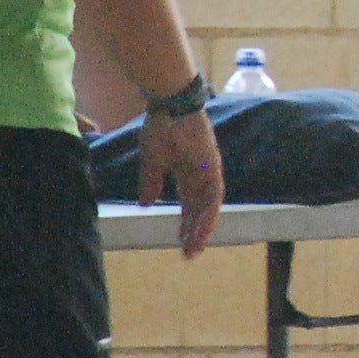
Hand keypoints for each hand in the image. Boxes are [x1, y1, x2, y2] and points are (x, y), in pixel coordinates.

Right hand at [138, 109, 221, 257]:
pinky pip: (213, 196)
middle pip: (200, 208)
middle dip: (194, 231)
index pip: (189, 203)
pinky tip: (200, 230)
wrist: (169, 103)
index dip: (186, 222)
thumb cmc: (160, 126)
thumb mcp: (152, 160)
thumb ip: (151, 183)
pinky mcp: (212, 166)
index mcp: (187, 171)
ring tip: (194, 248)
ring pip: (209, 206)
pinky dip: (208, 214)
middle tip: (188, 254)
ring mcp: (209, 170)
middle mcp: (202, 173)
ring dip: (201, 228)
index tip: (179, 241)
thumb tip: (145, 204)